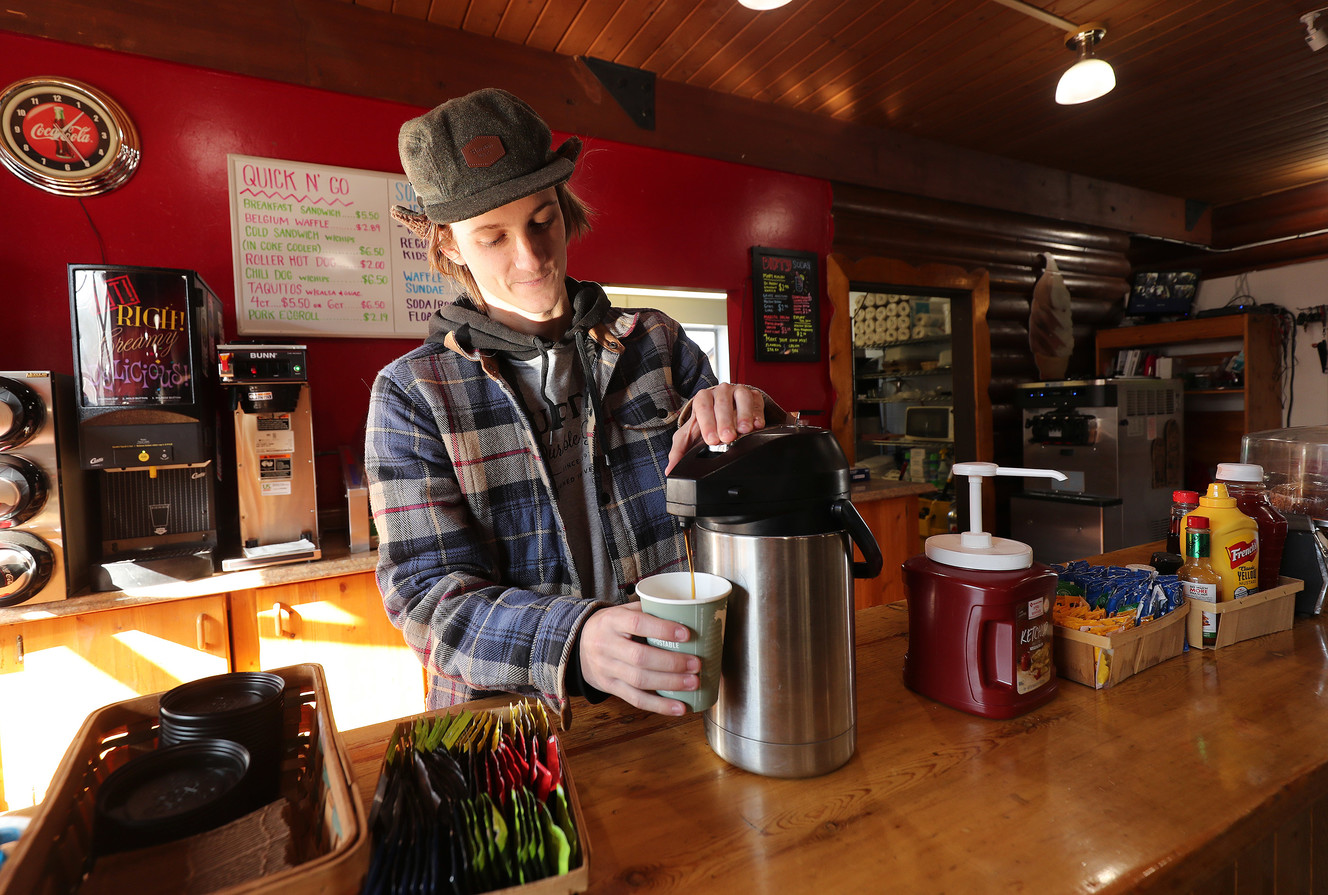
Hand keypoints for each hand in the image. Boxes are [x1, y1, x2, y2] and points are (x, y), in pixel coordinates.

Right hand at [578, 603, 699, 715]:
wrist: (579, 644)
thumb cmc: (611, 626)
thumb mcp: (623, 611)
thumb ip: (648, 612)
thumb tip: (686, 613)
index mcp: (612, 621)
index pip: (637, 624)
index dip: (663, 630)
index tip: (687, 634)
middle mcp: (606, 645)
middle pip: (640, 658)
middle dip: (672, 663)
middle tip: (696, 664)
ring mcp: (606, 669)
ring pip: (639, 681)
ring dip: (670, 684)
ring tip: (693, 683)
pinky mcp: (610, 687)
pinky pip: (636, 699)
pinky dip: (660, 706)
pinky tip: (680, 707)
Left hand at [665, 383, 766, 473]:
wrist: (725, 412)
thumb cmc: (706, 424)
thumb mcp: (690, 437)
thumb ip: (679, 452)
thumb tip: (671, 470)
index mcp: (702, 399)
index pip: (703, 406)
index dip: (707, 422)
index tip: (711, 440)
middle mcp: (720, 392)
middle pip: (722, 402)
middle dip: (725, 421)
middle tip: (727, 437)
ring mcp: (738, 392)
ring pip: (741, 398)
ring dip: (743, 415)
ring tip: (744, 430)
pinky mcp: (753, 396)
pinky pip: (756, 401)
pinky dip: (758, 413)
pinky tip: (757, 426)